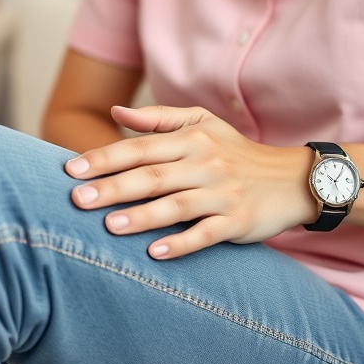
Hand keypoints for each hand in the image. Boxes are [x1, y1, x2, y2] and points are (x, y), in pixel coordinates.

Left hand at [64, 105, 316, 258]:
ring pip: (177, 205)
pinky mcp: (239, 221)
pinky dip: (182, 243)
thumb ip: (159, 119)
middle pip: (152, 176)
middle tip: (77, 200)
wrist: (293, 179)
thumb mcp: (204, 124)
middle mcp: (207, 164)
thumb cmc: (237, 152)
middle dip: (112, 187)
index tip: (70, 170)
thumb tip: (115, 110)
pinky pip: (207, 233)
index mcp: (193, 139)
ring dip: (143, 216)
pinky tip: (154, 253)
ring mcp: (224, 193)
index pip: (141, 147)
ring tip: (109, 225)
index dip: (105, 158)